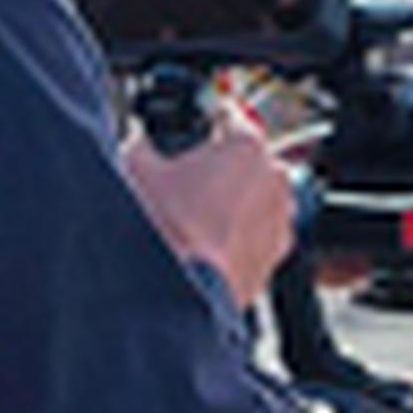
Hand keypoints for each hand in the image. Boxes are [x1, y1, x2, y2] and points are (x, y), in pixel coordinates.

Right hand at [127, 92, 299, 308]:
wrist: (174, 297)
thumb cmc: (163, 232)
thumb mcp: (135, 169)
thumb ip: (139, 142)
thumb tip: (134, 138)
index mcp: (247, 147)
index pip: (229, 114)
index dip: (205, 116)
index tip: (195, 121)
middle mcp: (273, 181)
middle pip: (245, 159)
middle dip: (218, 165)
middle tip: (184, 178)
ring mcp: (279, 223)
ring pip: (253, 200)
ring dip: (230, 202)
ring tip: (191, 216)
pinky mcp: (273, 260)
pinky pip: (255, 236)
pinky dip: (235, 237)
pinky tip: (203, 245)